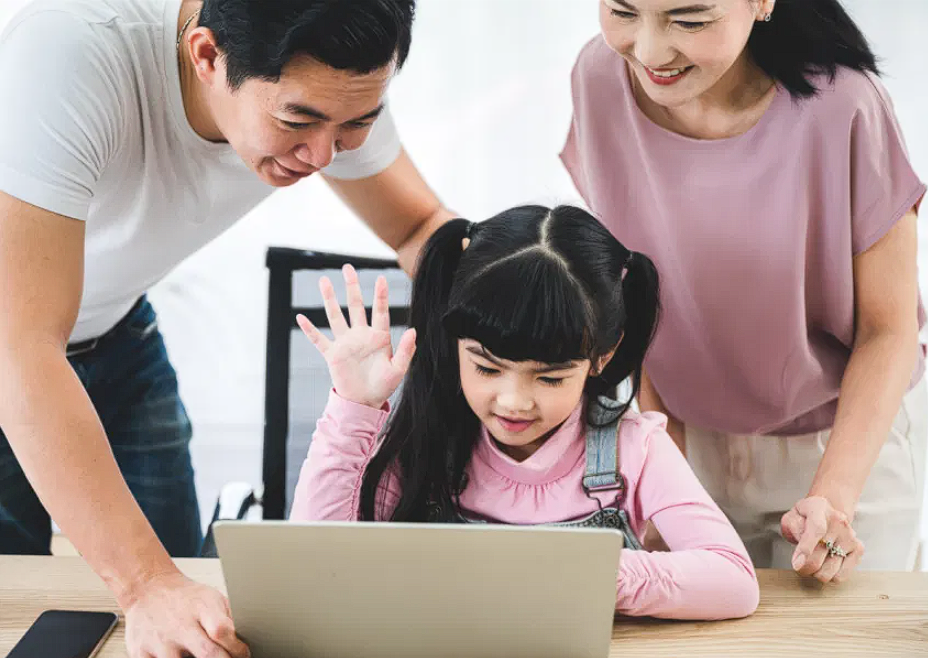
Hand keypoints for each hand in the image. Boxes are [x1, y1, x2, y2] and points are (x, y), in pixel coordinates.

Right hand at [123, 571, 249, 657]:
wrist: (148, 590)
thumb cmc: (185, 598)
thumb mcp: (211, 598)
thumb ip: (229, 617)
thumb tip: (249, 636)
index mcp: (201, 608)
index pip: (222, 630)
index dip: (236, 647)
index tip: (243, 653)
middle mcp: (180, 625)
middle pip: (208, 654)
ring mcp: (160, 641)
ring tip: (200, 657)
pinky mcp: (141, 653)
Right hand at [297, 264, 415, 408]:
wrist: (364, 402)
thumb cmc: (384, 386)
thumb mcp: (398, 369)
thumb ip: (406, 350)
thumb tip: (413, 330)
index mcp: (378, 337)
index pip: (379, 311)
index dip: (380, 295)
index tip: (381, 279)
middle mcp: (360, 335)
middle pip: (355, 306)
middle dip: (352, 287)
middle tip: (348, 268)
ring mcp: (345, 344)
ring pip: (335, 316)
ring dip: (329, 299)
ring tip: (323, 281)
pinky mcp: (333, 355)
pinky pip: (319, 340)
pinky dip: (309, 329)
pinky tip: (300, 317)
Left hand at [781, 496, 864, 583]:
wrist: (825, 513)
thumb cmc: (805, 517)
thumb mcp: (791, 517)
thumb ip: (793, 529)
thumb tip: (802, 552)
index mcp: (818, 508)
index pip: (817, 529)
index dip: (806, 548)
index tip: (797, 564)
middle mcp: (838, 521)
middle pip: (821, 553)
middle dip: (803, 566)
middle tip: (799, 565)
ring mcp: (850, 536)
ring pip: (829, 570)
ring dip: (816, 573)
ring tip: (812, 563)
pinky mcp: (858, 549)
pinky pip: (841, 575)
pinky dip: (829, 575)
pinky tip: (824, 565)